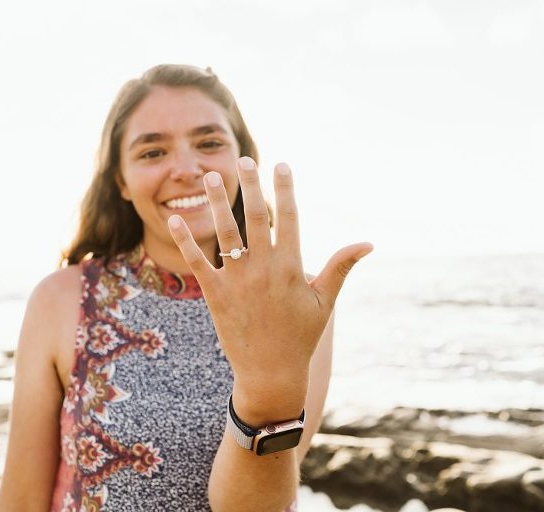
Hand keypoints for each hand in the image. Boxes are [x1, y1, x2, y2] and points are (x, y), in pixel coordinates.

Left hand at [168, 157, 371, 425]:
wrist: (271, 373)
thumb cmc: (301, 336)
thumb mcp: (325, 301)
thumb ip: (341, 267)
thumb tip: (368, 242)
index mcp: (291, 267)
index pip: (289, 218)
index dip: (285, 189)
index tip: (281, 165)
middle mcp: (264, 269)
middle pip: (256, 217)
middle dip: (251, 185)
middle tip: (244, 159)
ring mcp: (238, 281)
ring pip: (225, 233)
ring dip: (218, 202)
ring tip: (211, 176)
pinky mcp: (215, 295)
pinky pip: (197, 261)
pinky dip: (185, 239)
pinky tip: (175, 217)